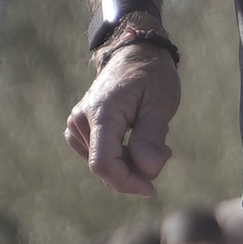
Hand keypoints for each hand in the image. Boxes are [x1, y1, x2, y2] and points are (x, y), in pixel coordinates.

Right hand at [63, 37, 181, 195]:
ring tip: (155, 141)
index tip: (150, 189)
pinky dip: (122, 158)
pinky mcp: (80, 129)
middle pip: (105, 168)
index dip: (126, 182)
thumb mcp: (160, 103)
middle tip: (165, 151)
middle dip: (136, 171)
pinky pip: (101, 156)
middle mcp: (82, 120)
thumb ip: (151, 137)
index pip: (103, 164)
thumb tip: (148, 170)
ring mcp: (77, 125)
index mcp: (101, 112)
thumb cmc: (151, 75)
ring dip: (132, 164)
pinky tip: (139, 143)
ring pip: (104, 165)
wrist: (135, 54)